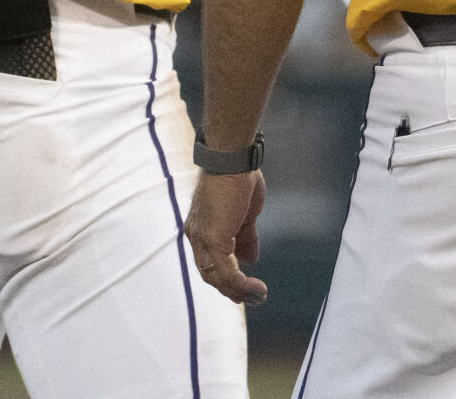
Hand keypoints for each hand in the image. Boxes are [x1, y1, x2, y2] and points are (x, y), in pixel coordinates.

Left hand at [185, 169, 267, 305]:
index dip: (225, 276)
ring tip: (259, 296)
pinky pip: (226, 273)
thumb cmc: (238, 176)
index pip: (210, 260)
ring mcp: (202, 239)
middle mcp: (196, 236)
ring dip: (239, 291)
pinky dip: (241, 285)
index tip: (242, 285)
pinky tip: (256, 289)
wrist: (232, 158)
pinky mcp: (212, 240)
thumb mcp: (245, 213)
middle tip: (251, 297)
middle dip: (231, 289)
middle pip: (210, 273)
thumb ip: (245, 236)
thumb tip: (250, 259)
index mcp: (201, 227)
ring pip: (217, 278)